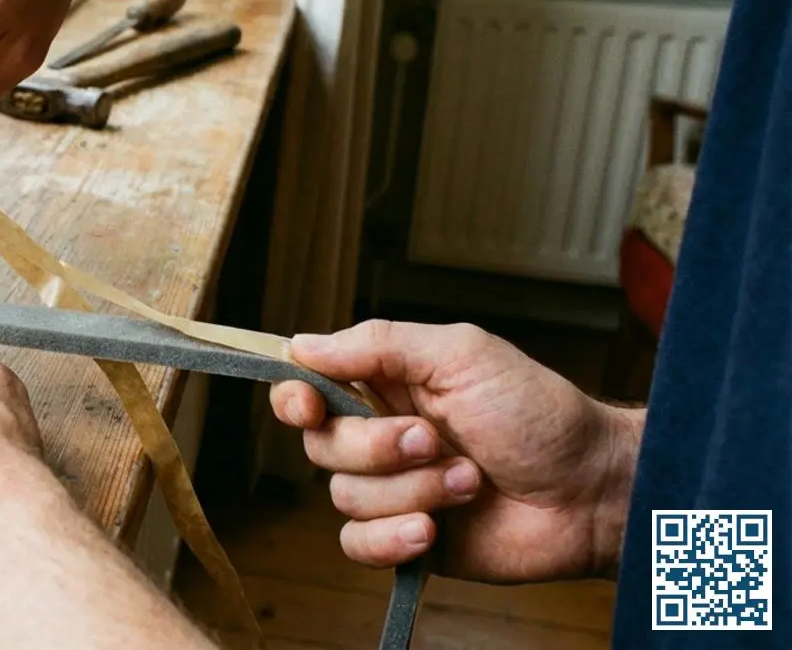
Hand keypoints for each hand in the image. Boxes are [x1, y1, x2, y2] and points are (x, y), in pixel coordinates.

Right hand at [269, 320, 643, 582]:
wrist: (592, 490)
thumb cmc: (539, 414)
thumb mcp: (460, 354)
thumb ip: (377, 344)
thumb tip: (300, 344)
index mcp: (388, 386)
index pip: (309, 388)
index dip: (295, 397)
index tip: (307, 403)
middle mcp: (383, 437)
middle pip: (322, 445)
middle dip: (375, 446)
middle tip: (434, 440)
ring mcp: (395, 490)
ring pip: (344, 496)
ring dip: (409, 490)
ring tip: (468, 481)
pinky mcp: (409, 540)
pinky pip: (359, 544)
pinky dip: (391, 538)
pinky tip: (433, 530)